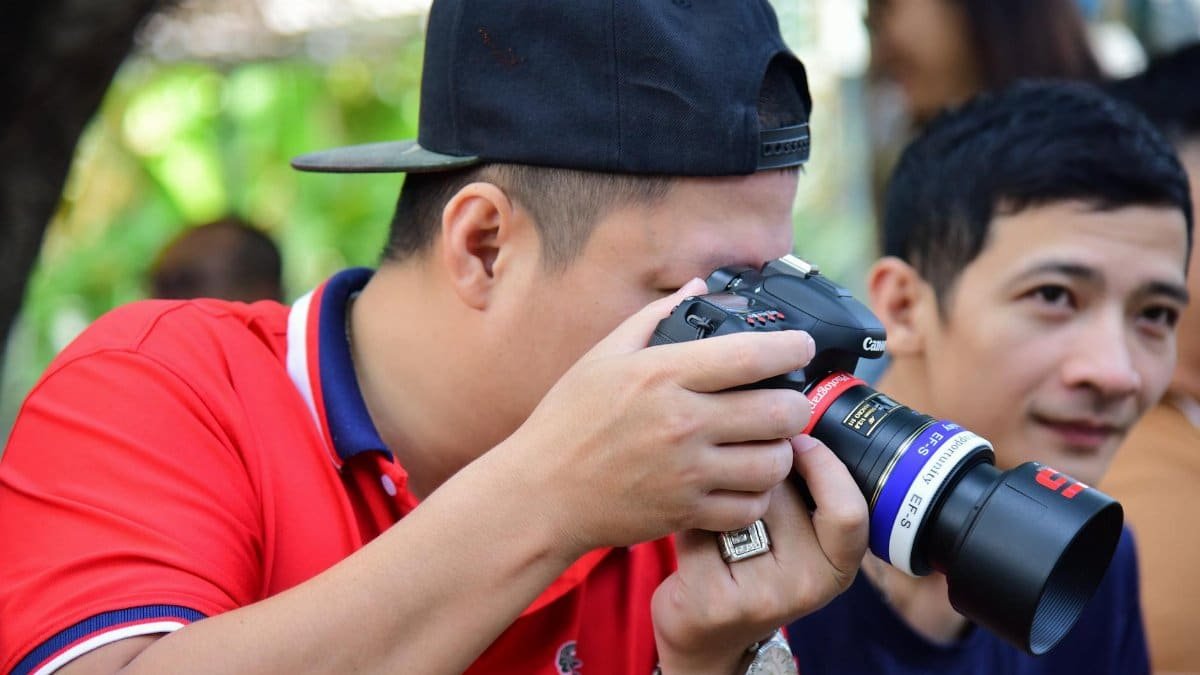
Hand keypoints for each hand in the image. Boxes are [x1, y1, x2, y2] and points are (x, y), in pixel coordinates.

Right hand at [500, 279, 818, 556]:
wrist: (540, 493)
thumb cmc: (567, 421)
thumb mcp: (603, 356)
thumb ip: (655, 318)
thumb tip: (699, 287)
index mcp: (663, 374)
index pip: (754, 355)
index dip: (793, 347)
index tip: (801, 346)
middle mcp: (682, 422)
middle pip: (781, 412)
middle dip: (795, 403)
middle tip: (786, 400)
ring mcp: (687, 472)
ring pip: (774, 463)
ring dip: (780, 451)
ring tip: (766, 442)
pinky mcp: (686, 512)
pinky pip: (750, 506)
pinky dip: (756, 495)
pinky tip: (742, 480)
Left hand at [650, 435, 867, 674]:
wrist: (704, 632)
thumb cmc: (750, 564)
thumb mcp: (793, 534)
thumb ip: (801, 487)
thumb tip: (788, 412)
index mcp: (837, 566)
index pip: (848, 511)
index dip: (824, 467)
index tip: (799, 439)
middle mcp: (808, 586)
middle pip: (782, 495)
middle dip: (753, 470)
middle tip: (736, 470)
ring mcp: (762, 597)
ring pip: (737, 507)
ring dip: (716, 489)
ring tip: (711, 500)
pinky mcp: (716, 599)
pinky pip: (699, 526)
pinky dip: (687, 515)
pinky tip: (688, 524)